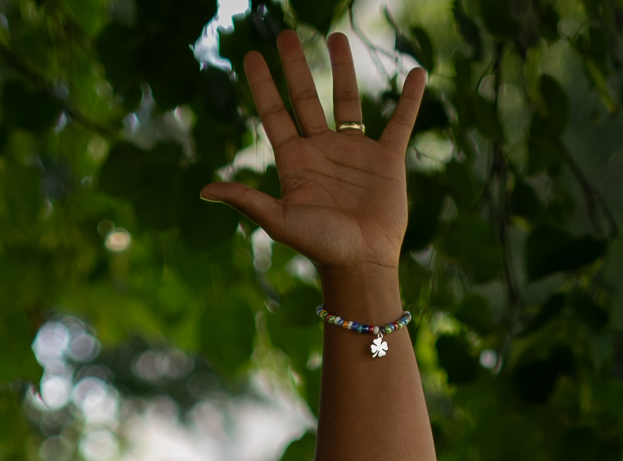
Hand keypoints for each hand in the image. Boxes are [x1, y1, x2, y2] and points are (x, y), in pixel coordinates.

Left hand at [201, 30, 424, 282]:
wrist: (362, 263)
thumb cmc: (321, 246)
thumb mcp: (280, 220)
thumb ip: (246, 200)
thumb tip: (205, 190)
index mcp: (296, 162)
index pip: (275, 114)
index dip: (263, 86)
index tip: (253, 55)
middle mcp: (323, 152)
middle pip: (306, 98)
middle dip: (296, 67)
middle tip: (286, 34)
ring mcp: (355, 152)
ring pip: (348, 101)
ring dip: (343, 69)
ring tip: (336, 37)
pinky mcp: (387, 159)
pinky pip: (400, 122)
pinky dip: (410, 99)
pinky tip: (417, 74)